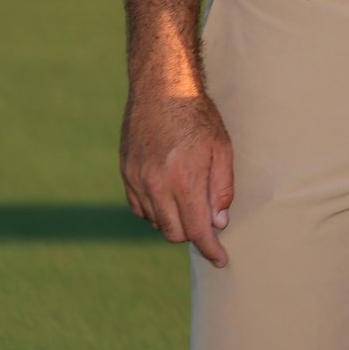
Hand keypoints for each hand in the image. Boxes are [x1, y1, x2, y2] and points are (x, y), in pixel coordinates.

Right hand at [121, 90, 235, 266]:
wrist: (161, 90)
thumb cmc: (199, 117)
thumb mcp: (222, 149)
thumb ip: (222, 189)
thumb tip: (218, 223)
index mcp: (184, 180)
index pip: (197, 229)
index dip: (210, 249)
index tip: (220, 260)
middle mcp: (156, 185)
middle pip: (174, 232)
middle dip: (193, 234)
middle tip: (209, 223)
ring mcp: (137, 180)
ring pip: (156, 221)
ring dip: (174, 221)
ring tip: (190, 201)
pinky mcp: (125, 174)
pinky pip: (139, 208)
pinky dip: (155, 210)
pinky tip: (169, 196)